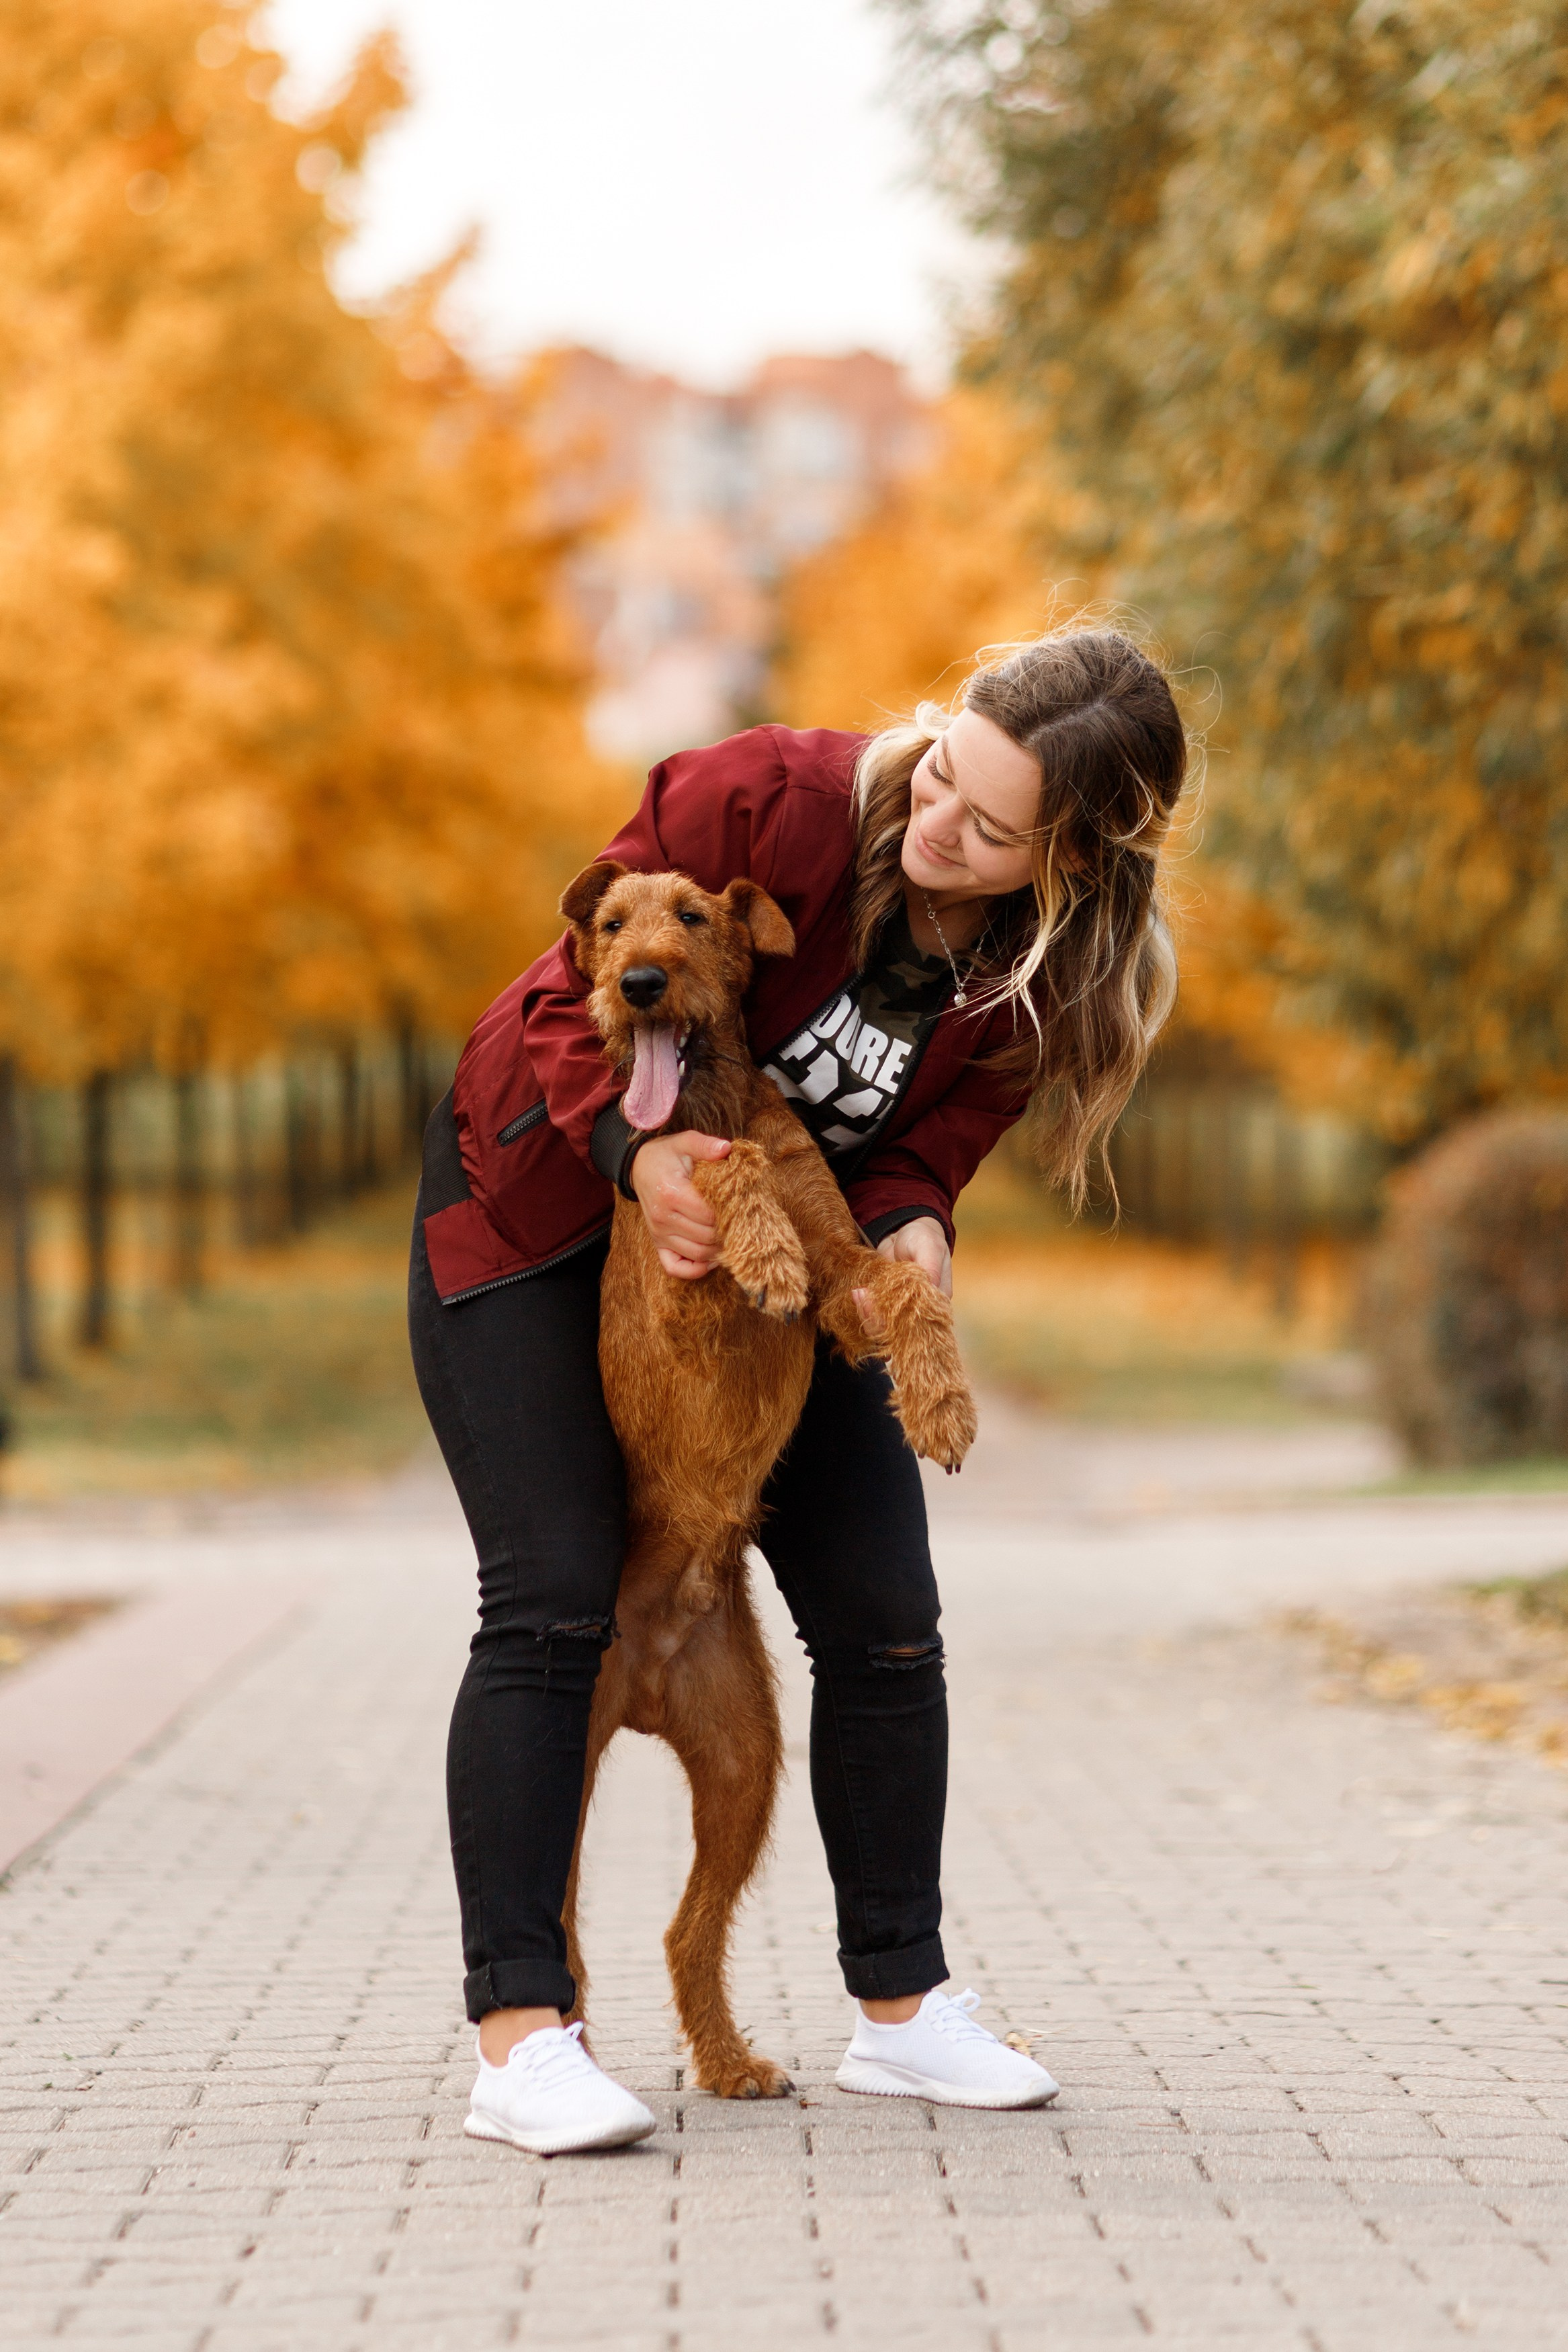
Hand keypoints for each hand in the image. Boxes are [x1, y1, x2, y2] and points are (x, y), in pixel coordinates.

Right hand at [629, 1130, 729, 1278]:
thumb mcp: (684, 1141)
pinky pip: (675, 1267)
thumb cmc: (666, 1155)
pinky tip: (710, 1258)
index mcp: (671, 1193)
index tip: (742, 1205)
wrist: (638, 1167)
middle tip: (743, 1223)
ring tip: (732, 1237)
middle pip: (706, 1237)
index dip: (730, 1213)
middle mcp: (662, 1218)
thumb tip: (727, 1149)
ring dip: (718, 1251)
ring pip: (697, 1254)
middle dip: (729, 1232)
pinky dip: (695, 1269)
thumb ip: (705, 1145)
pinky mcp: (657, 1243)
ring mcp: (658, 1233)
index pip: (709, 1214)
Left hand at [853, 1216, 951, 1335]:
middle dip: (881, 1320)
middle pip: (901, 1330)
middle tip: (865, 1299)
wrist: (903, 1229)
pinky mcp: (883, 1305)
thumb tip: (929, 1288)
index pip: (924, 1323)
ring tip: (859, 1294)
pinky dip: (863, 1309)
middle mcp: (919, 1311)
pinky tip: (857, 1293)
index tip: (889, 1307)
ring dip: (868, 1315)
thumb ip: (930, 1268)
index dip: (906, 1322)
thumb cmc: (923, 1238)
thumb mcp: (930, 1248)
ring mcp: (899, 1309)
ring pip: (884, 1327)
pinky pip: (872, 1317)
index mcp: (937, 1302)